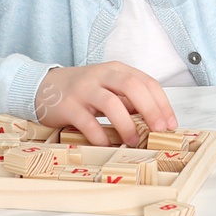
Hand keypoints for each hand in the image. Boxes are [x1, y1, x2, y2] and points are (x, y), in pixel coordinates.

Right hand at [33, 63, 177, 146]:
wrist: (44, 87)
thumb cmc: (84, 90)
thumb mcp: (108, 87)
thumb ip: (128, 99)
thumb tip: (155, 120)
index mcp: (117, 70)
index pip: (147, 82)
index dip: (162, 103)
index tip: (170, 124)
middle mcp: (102, 75)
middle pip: (133, 87)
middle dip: (150, 110)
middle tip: (159, 130)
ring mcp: (84, 90)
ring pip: (111, 103)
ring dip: (127, 125)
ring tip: (133, 141)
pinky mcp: (68, 106)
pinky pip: (88, 122)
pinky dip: (100, 136)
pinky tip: (107, 145)